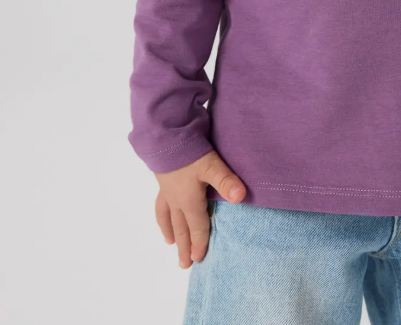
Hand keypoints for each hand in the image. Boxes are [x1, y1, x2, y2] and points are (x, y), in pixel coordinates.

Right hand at [154, 150, 246, 268]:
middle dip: (184, 246)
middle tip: (184, 264)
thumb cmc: (189, 151)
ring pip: (168, 218)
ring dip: (171, 232)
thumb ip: (225, 181)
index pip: (197, 226)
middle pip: (181, 227)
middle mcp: (176, 200)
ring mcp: (167, 191)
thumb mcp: (211, 165)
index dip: (199, 242)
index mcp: (189, 200)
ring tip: (171, 243)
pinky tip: (163, 213)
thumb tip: (241, 197)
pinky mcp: (162, 180)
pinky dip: (162, 214)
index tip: (198, 259)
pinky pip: (160, 204)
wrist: (165, 136)